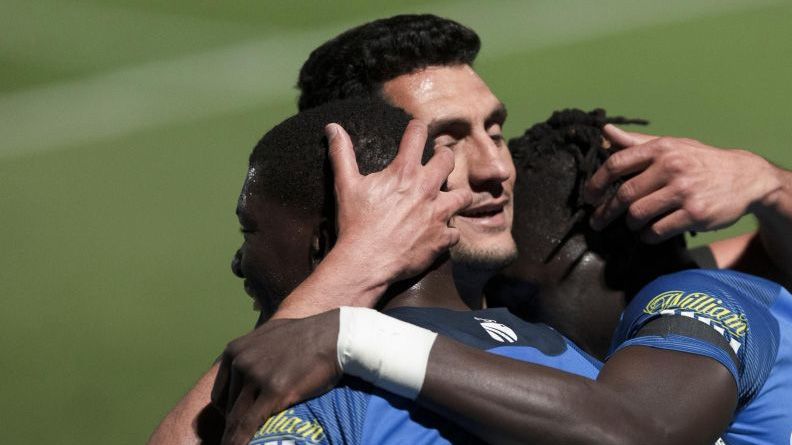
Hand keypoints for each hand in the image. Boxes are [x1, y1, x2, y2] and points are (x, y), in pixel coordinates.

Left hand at [211, 310, 341, 444]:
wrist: (333, 336)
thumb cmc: (307, 335)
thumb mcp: (269, 334)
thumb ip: (253, 350)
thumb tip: (246, 364)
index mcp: (235, 351)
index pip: (220, 393)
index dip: (229, 412)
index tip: (239, 422)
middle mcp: (240, 362)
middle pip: (228, 407)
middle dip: (235, 424)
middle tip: (244, 435)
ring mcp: (256, 376)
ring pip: (237, 418)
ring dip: (236, 436)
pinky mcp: (274, 390)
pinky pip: (249, 424)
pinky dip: (241, 440)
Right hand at [328, 120, 471, 281]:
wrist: (365, 262)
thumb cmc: (355, 223)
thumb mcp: (346, 185)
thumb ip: (342, 154)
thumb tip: (332, 128)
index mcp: (404, 172)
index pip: (417, 134)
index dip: (417, 127)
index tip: (416, 128)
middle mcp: (426, 189)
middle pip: (448, 160)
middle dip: (444, 157)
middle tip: (438, 161)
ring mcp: (438, 215)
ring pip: (463, 196)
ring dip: (457, 195)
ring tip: (448, 197)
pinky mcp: (442, 238)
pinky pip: (455, 232)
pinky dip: (449, 232)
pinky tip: (440, 232)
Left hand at [584, 124, 778, 241]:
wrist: (745, 177)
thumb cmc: (699, 160)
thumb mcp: (671, 145)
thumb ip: (636, 142)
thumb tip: (605, 131)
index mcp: (661, 149)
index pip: (617, 163)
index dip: (596, 182)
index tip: (588, 196)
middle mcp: (671, 168)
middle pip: (624, 195)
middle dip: (606, 211)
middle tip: (598, 221)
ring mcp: (684, 192)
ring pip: (638, 215)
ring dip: (630, 225)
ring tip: (632, 225)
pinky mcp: (694, 214)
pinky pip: (657, 231)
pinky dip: (647, 236)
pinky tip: (648, 234)